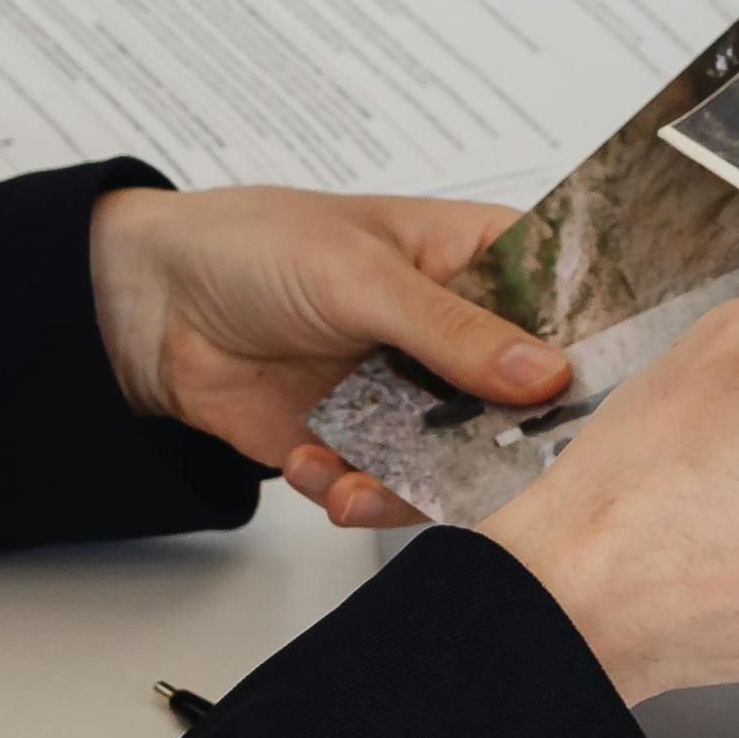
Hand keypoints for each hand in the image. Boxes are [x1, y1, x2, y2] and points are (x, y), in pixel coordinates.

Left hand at [88, 183, 567, 533]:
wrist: (150, 306)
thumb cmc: (256, 245)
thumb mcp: (360, 276)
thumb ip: (452, 330)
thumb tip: (546, 373)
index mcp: (477, 259)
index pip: (567, 306)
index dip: (588, 355)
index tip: (587, 403)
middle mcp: (459, 332)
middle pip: (527, 403)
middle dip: (501, 447)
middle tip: (477, 474)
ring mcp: (415, 392)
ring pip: (463, 462)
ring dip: (414, 487)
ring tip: (357, 486)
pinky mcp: (368, 441)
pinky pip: (392, 489)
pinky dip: (355, 492)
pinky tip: (313, 465)